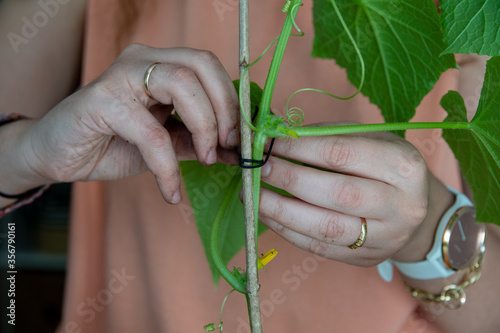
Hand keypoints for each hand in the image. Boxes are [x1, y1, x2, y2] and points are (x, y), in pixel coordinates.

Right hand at [24, 45, 239, 202]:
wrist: (56, 156)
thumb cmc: (110, 144)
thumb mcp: (165, 144)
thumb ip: (199, 142)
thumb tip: (238, 153)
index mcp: (160, 64)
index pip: (208, 65)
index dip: (232, 99)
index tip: (241, 137)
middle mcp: (142, 61)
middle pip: (201, 65)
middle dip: (225, 108)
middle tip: (229, 144)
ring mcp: (120, 76)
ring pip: (181, 85)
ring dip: (204, 128)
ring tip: (206, 160)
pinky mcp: (101, 101)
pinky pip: (151, 133)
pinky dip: (168, 167)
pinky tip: (171, 191)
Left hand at [258, 124, 452, 265]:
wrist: (416, 212)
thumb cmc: (385, 167)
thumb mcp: (370, 141)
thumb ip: (326, 136)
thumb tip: (275, 133)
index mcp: (404, 166)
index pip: (342, 153)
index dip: (299, 148)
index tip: (268, 142)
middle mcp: (402, 205)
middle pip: (335, 193)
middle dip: (288, 179)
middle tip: (258, 167)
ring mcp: (385, 237)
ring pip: (325, 227)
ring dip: (281, 210)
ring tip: (253, 195)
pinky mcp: (366, 258)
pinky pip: (319, 247)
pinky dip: (287, 231)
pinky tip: (268, 215)